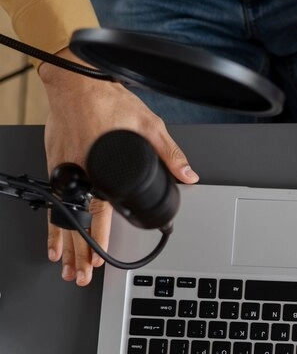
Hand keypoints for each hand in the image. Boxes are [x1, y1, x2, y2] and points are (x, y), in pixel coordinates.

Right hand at [39, 48, 198, 285]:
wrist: (75, 79)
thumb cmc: (106, 98)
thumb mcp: (147, 124)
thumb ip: (169, 154)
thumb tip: (188, 175)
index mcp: (98, 167)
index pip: (98, 213)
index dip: (100, 239)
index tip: (101, 259)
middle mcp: (77, 172)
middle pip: (76, 222)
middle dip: (79, 252)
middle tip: (82, 275)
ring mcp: (62, 168)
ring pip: (61, 215)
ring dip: (64, 243)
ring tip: (66, 266)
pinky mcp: (55, 163)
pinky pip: (53, 199)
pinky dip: (52, 221)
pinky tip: (53, 238)